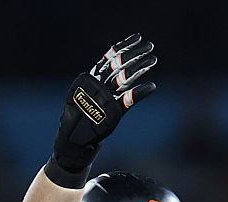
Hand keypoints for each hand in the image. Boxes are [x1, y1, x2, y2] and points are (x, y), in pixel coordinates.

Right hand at [52, 34, 156, 174]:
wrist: (73, 139)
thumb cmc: (81, 115)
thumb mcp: (86, 94)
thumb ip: (99, 81)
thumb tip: (112, 67)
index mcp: (90, 78)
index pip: (109, 57)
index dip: (124, 46)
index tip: (137, 37)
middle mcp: (97, 85)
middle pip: (118, 64)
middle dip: (135, 54)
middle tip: (150, 46)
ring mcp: (105, 98)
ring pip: (124, 78)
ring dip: (140, 67)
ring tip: (153, 59)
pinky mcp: (113, 113)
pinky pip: (129, 100)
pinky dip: (140, 93)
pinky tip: (152, 86)